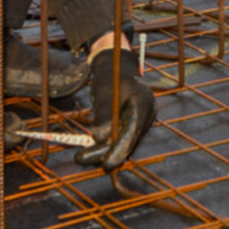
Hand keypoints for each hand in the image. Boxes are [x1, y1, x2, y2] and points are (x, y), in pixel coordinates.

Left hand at [79, 47, 155, 169]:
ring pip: (123, 141)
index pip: (132, 132)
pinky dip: (107, 143)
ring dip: (104, 150)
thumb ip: (104, 114)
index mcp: (144, 103)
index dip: (119, 149)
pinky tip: (91, 150)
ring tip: (82, 157)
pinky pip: (120, 137)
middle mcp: (146, 115)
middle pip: (127, 140)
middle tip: (82, 159)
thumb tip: (100, 138)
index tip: (106, 163)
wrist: (116, 65)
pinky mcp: (133, 123)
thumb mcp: (105, 92)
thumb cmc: (111, 75)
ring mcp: (140, 120)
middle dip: (106, 152)